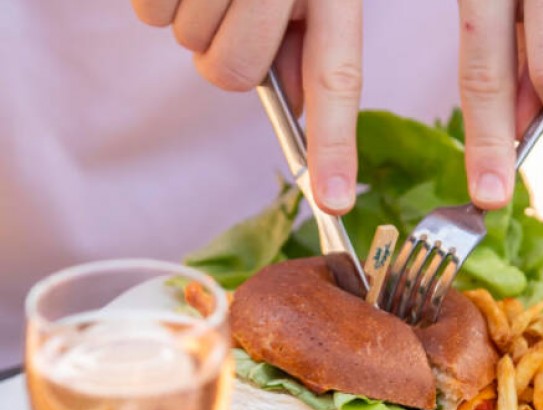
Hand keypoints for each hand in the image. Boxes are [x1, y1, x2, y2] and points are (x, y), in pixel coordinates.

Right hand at [131, 0, 362, 214]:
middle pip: (234, 73)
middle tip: (235, 15)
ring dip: (195, 20)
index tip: (332, 201)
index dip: (333, 143)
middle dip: (229, 57)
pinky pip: (151, 15)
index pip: (335, 75)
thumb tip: (294, 105)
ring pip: (191, 44)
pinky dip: (160, 0)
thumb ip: (308, 42)